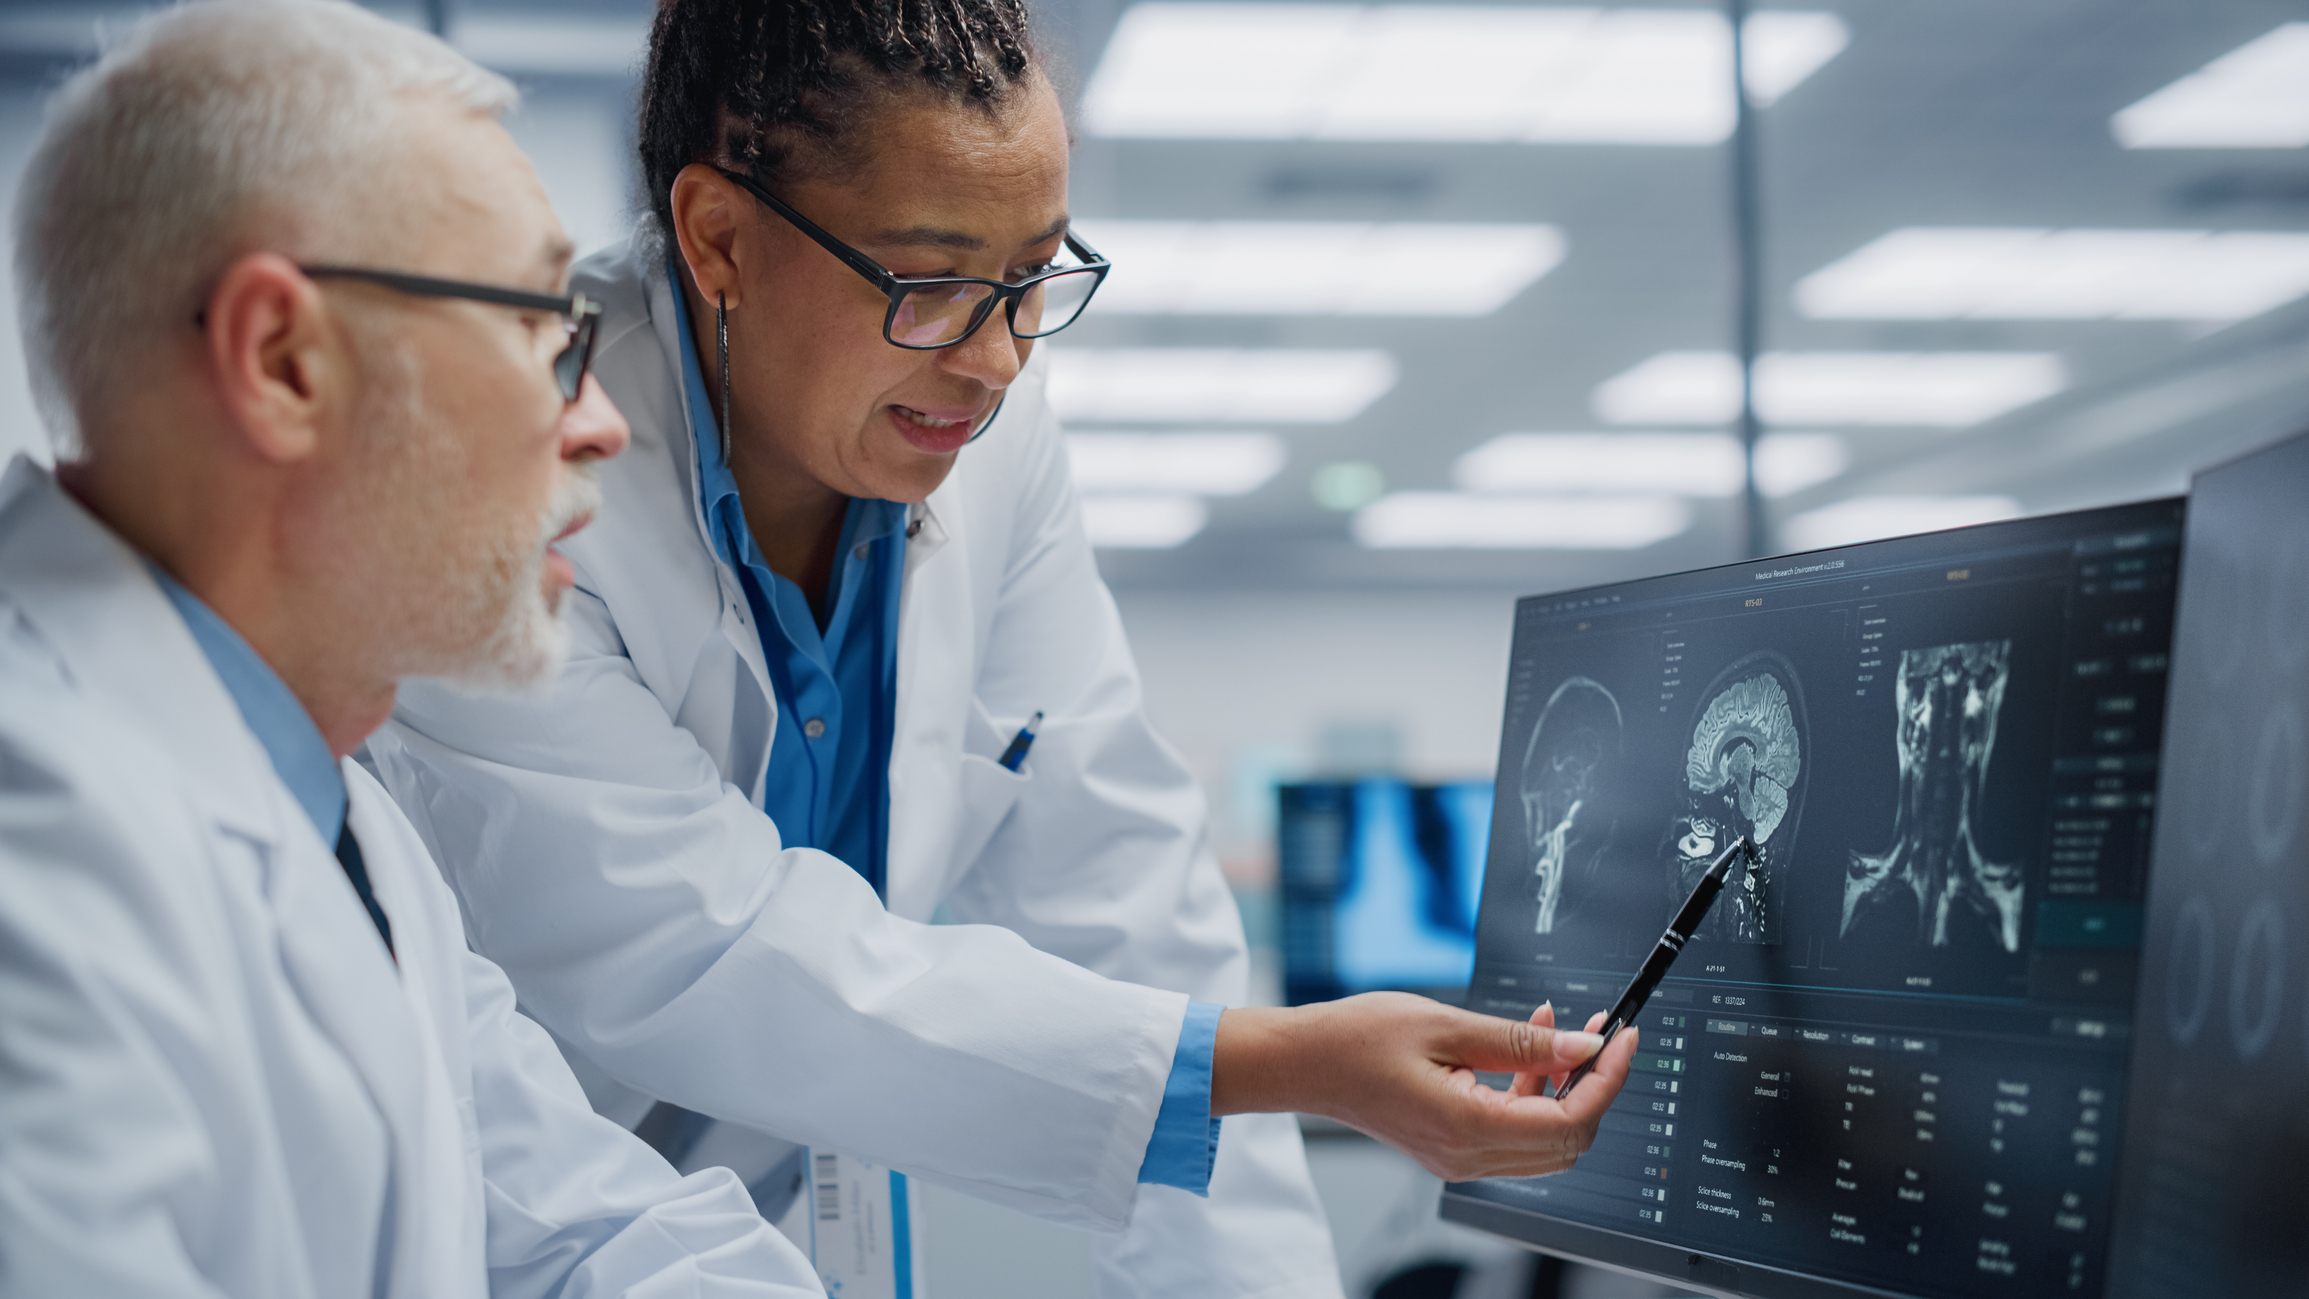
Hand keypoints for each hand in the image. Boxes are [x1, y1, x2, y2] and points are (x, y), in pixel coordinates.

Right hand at [1211, 992, 1637, 1181]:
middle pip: (1566, 1140)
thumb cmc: (1357, 1039)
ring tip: (1562, 1024)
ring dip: (1563, 1084)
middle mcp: (1468, 1156)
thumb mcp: (1447, 1025)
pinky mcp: (1451, 1145)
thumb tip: (1585, 1045)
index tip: (1622, 1038)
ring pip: (1543, 1137)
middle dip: (1593, 1083)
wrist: (1303, 1062)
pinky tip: (1527, 1043)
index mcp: (1468, 1129)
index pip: (1570, 1121)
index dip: (1606, 1080)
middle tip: (1601, 1030)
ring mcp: (1459, 1157)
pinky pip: (1512, 1129)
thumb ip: (1522, 1041)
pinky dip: (1531, 1090)